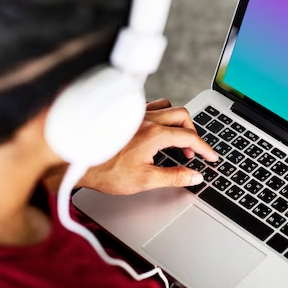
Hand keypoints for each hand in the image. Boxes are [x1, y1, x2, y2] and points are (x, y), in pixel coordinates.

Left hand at [44, 99, 217, 194]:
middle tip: (192, 152)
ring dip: (177, 122)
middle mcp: (146, 120)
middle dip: (193, 133)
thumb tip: (195, 176)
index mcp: (154, 134)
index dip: (205, 149)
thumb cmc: (105, 171)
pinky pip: (151, 107)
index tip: (211, 158)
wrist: (76, 163)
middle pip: (183, 116)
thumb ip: (175, 177)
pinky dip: (160, 117)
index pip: (190, 137)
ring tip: (175, 141)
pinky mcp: (126, 116)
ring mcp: (135, 115)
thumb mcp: (145, 180)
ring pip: (167, 108)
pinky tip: (155, 131)